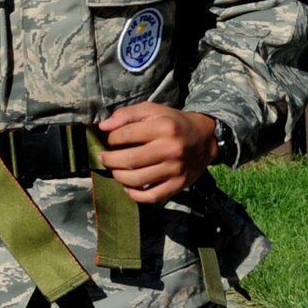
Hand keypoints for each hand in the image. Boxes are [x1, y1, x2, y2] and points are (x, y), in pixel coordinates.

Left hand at [96, 103, 217, 204]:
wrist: (205, 139)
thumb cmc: (173, 123)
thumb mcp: (153, 110)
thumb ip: (127, 114)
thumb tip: (103, 127)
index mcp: (164, 127)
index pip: (126, 135)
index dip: (112, 139)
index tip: (111, 140)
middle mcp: (171, 149)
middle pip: (130, 160)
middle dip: (110, 160)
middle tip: (105, 158)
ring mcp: (176, 169)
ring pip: (137, 180)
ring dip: (119, 176)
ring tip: (116, 170)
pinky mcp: (178, 185)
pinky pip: (151, 196)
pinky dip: (135, 194)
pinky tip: (129, 187)